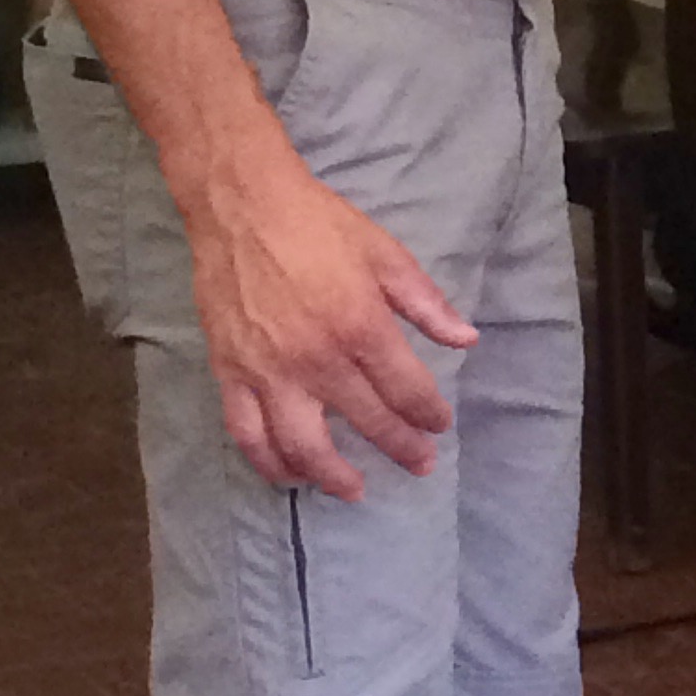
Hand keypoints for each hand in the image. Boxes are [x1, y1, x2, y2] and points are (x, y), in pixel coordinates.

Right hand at [186, 150, 476, 498]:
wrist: (242, 206)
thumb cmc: (319, 225)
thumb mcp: (386, 255)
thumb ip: (427, 304)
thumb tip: (466, 340)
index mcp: (360, 325)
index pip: (405, 388)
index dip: (427, 413)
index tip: (439, 426)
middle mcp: (315, 358)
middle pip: (365, 420)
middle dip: (399, 447)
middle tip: (419, 464)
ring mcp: (268, 371)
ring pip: (301, 444)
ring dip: (331, 475)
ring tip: (353, 489)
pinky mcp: (229, 373)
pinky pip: (247, 433)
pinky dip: (268, 461)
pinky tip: (288, 475)